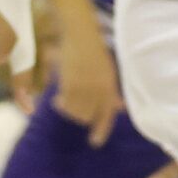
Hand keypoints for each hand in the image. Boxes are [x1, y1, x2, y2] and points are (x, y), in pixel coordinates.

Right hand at [52, 28, 122, 145]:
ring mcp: (83, 86)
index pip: (107, 114)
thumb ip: (112, 93)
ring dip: (69, 111)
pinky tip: (58, 99)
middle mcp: (98, 89)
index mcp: (110, 86)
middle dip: (81, 116)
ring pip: (74, 113)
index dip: (101, 130)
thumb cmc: (95, 53)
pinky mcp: (68, 83)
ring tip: (64, 101)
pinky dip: (61, 104)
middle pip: (87, 117)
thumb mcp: (108, 72)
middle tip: (74, 107)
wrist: (80, 35)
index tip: (95, 142)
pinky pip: (64, 103)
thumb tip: (120, 109)